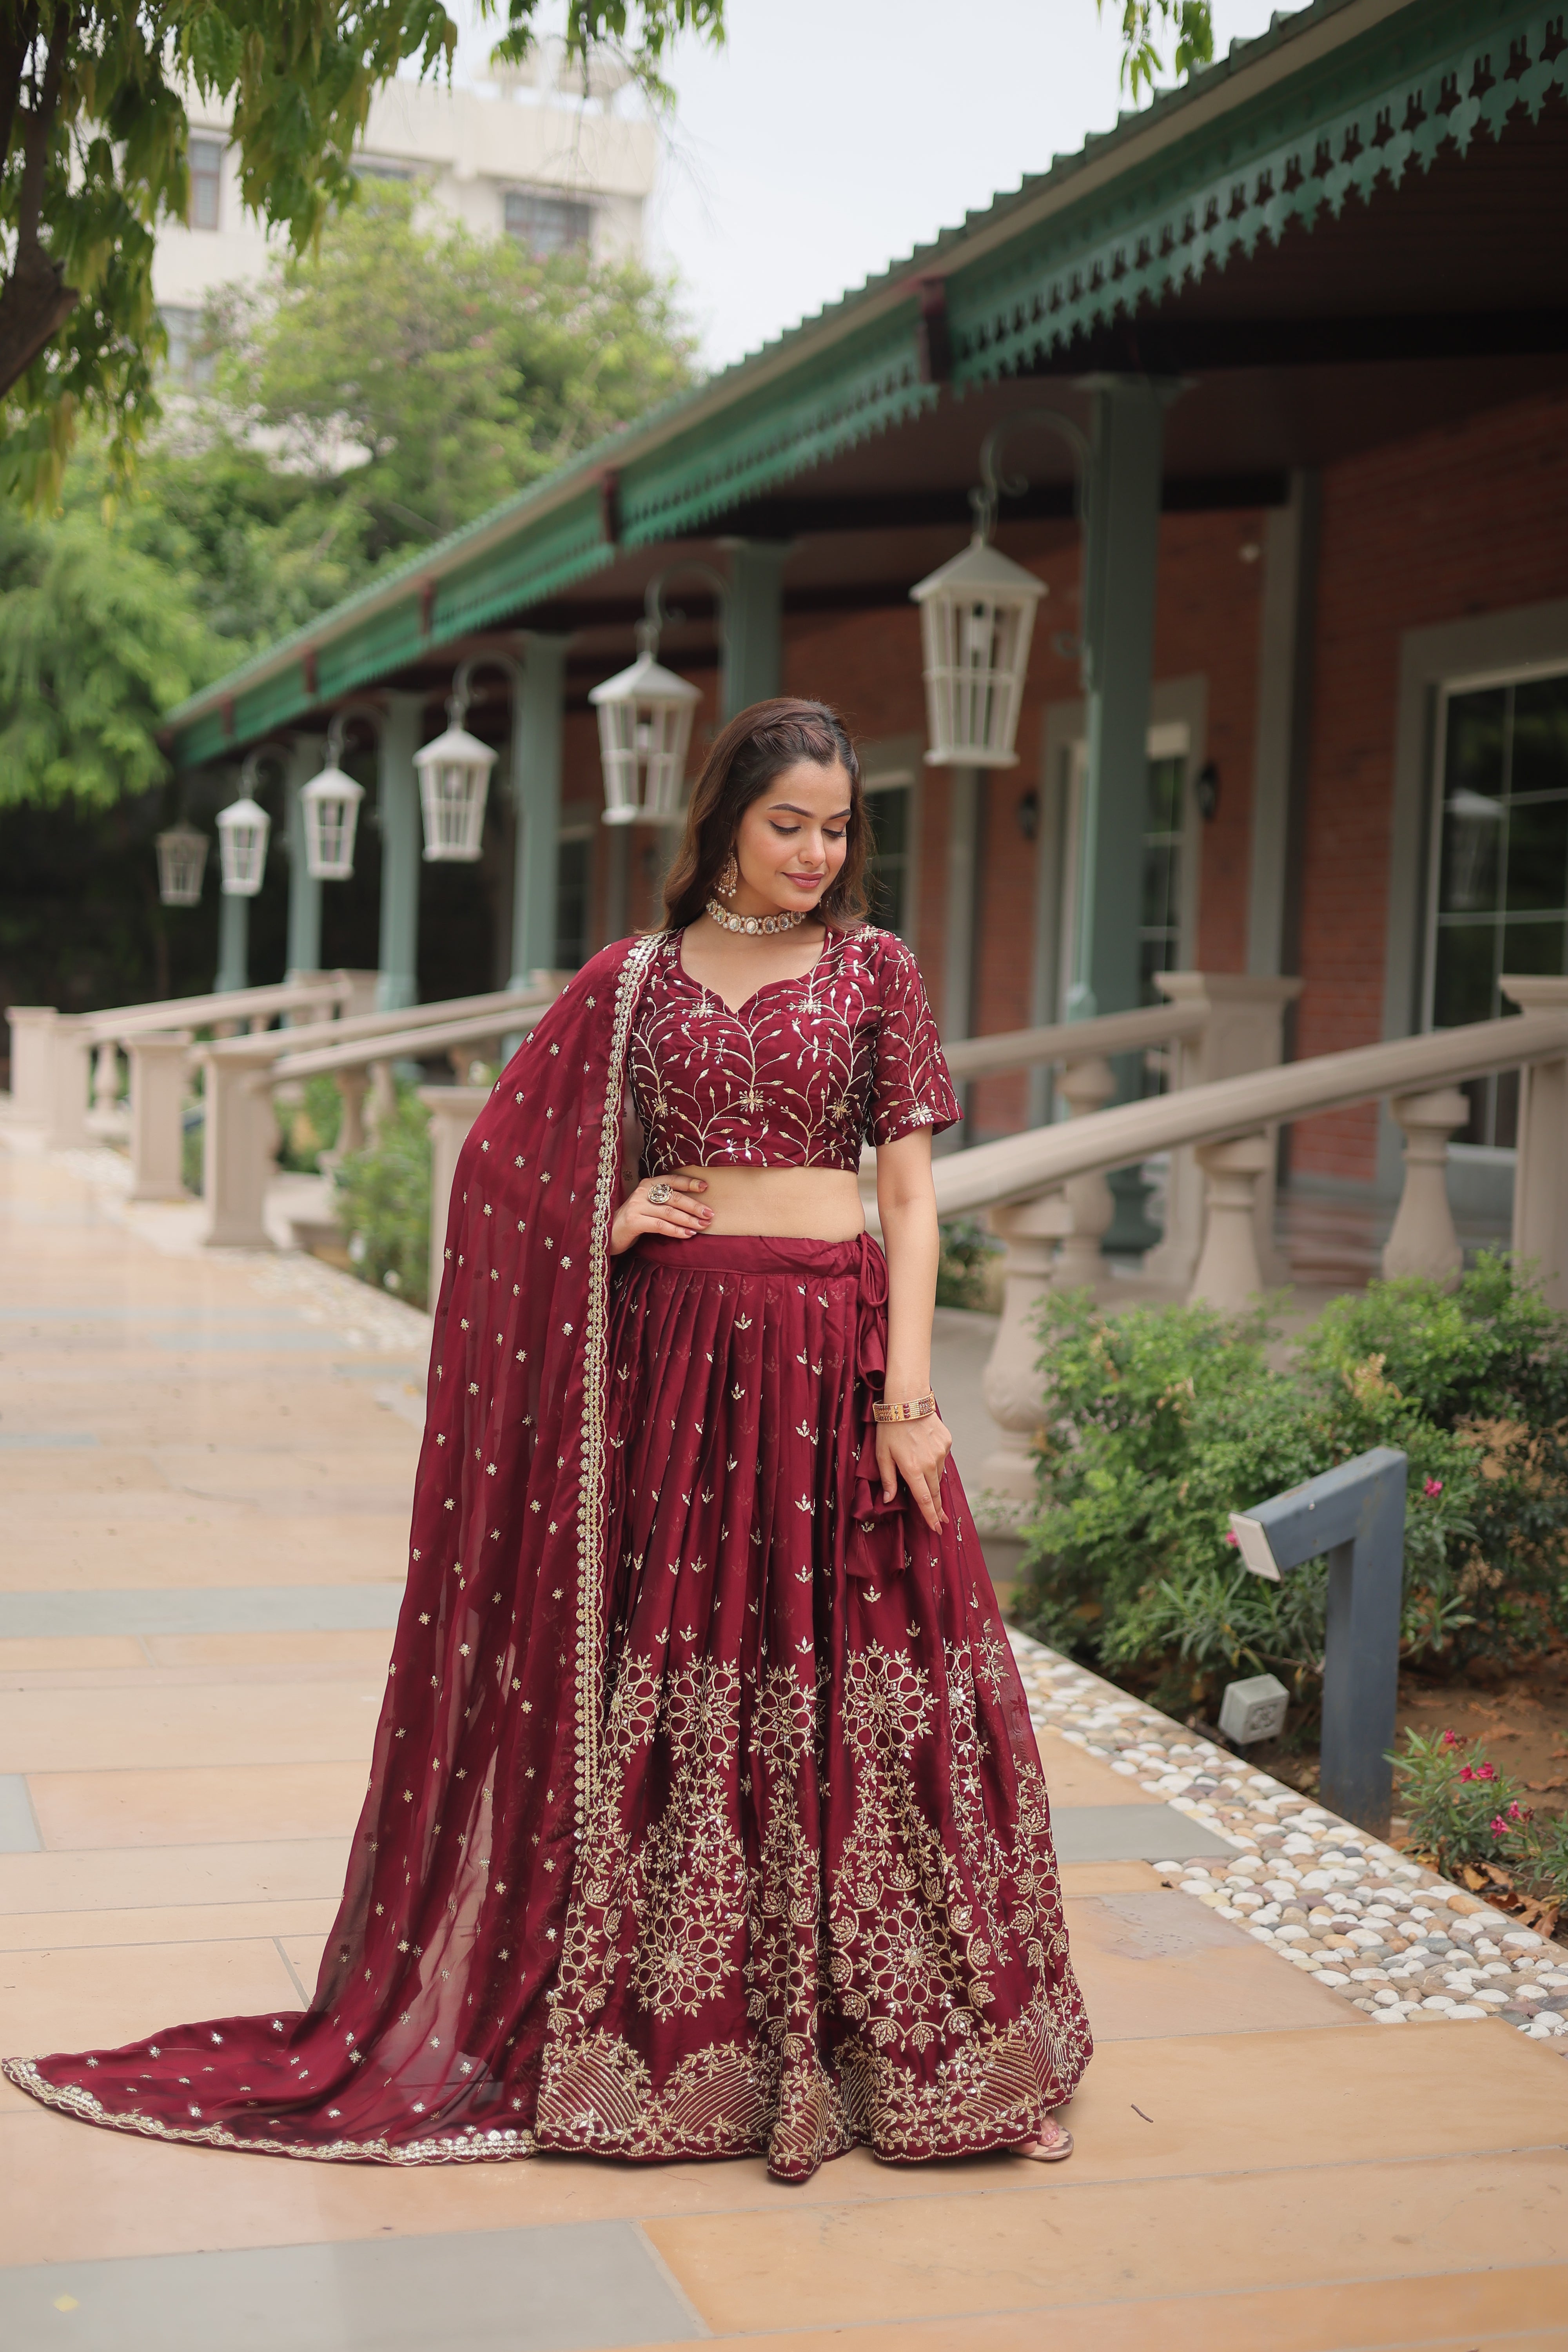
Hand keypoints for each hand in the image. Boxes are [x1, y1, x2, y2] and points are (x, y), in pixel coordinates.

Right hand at [610, 1173, 712, 1255]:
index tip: (706, 1186)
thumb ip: (666, 1202)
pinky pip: (660, 1225)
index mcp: (648, 1184)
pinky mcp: (634, 1221)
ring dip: (689, 1220)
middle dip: (694, 1206)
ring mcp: (637, 1206)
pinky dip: (676, 1230)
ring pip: (669, 1211)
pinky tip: (687, 1234)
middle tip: (710, 1214)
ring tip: (702, 1226)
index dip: (689, 1182)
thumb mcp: (650, 1206)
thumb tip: (695, 1207)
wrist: (609, 1234)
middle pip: (674, 1197)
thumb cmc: (635, 1220)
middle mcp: (642, 1192)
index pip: (672, 1180)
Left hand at [875, 1408, 951, 1533]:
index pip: (924, 1499)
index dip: (930, 1516)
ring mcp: (940, 1453)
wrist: (907, 1401)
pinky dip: (935, 1462)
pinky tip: (926, 1454)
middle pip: (935, 1492)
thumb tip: (888, 1500)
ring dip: (933, 1482)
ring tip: (926, 1480)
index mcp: (912, 1469)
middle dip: (938, 1508)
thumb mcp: (882, 1455)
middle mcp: (930, 1464)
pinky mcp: (946, 1443)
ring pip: (938, 1475)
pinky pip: (942, 1459)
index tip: (936, 1528)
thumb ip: (888, 1479)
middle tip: (942, 1521)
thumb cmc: (890, 1428)